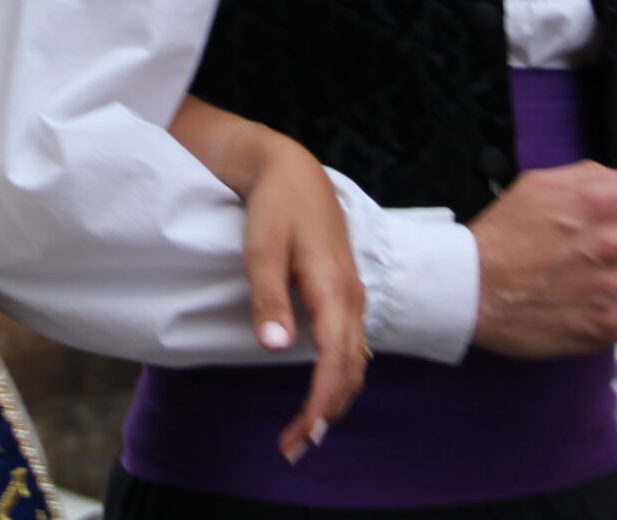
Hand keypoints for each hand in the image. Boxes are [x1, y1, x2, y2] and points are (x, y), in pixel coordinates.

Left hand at [237, 133, 368, 463]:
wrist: (292, 169)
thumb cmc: (276, 206)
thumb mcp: (263, 246)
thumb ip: (269, 296)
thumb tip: (275, 347)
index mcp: (334, 289)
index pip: (335, 360)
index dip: (322, 403)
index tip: (303, 435)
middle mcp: (351, 298)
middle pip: (350, 370)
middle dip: (327, 413)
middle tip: (294, 447)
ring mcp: (351, 296)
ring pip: (354, 361)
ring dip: (334, 398)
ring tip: (304, 430)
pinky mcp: (344, 294)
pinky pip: (349, 346)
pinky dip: (338, 377)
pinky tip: (320, 390)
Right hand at [468, 162, 616, 358]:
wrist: (469, 288)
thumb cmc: (501, 236)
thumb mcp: (537, 186)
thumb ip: (591, 176)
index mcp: (598, 203)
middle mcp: (611, 243)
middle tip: (613, 251)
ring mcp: (612, 288)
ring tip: (603, 280)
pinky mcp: (607, 326)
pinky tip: (606, 306)